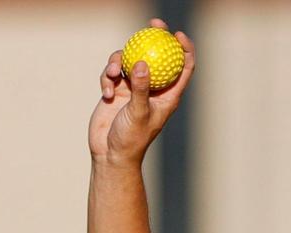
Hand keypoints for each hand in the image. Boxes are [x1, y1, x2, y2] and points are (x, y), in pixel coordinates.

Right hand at [87, 18, 195, 165]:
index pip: (183, 68)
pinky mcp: (117, 90)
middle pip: (157, 56)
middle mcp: (153, 89)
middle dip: (155, 37)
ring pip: (130, 60)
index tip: (177, 34)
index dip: (184, 49)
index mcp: (168, 95)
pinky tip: (107, 94)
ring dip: (118, 61)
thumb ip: (141, 88)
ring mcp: (134, 88)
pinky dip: (107, 79)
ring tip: (111, 74)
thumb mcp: (138, 113)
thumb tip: (142, 63)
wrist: (110, 152)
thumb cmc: (131, 139)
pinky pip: (112, 73)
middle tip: (153, 23)